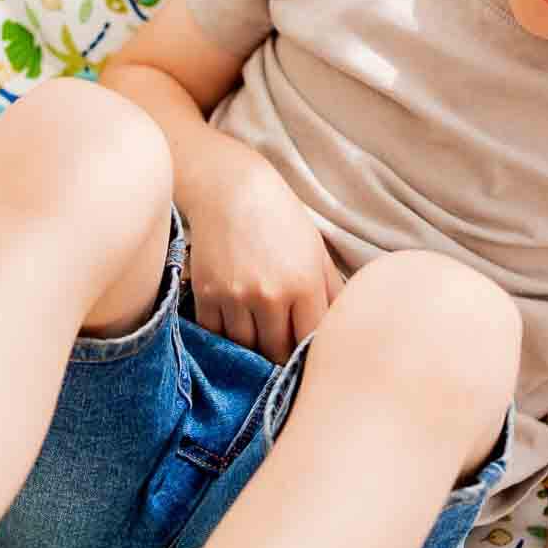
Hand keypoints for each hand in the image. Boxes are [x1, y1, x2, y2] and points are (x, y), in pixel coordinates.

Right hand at [185, 144, 345, 364]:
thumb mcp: (316, 251)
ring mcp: (234, 296)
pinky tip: (233, 328)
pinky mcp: (206, 294)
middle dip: (281, 356)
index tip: (305, 355)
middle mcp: (269, 295)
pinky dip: (224, 337)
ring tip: (257, 341)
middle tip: (281, 353)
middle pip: (276, 351)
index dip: (308, 353)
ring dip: (252, 348)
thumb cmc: (281, 218)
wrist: (230, 190)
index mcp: (303, 284)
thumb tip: (341, 326)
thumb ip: (331, 292)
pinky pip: (215, 334)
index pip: (308, 341)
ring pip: (245, 347)